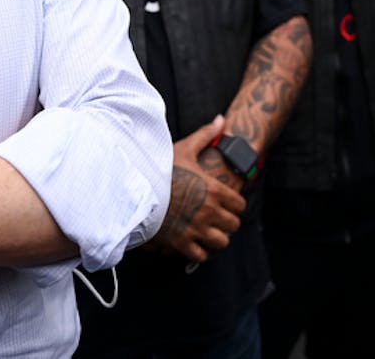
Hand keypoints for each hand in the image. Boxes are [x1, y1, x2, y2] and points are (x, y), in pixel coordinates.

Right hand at [145, 116, 245, 262]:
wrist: (134, 189)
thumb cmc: (161, 168)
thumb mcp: (185, 149)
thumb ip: (206, 135)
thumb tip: (221, 119)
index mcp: (214, 190)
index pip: (240, 204)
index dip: (235, 204)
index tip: (228, 203)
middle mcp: (209, 212)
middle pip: (234, 225)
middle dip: (228, 222)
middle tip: (219, 218)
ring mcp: (196, 229)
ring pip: (221, 243)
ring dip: (216, 238)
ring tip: (208, 231)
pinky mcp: (181, 243)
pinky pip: (201, 256)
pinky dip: (199, 251)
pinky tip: (193, 242)